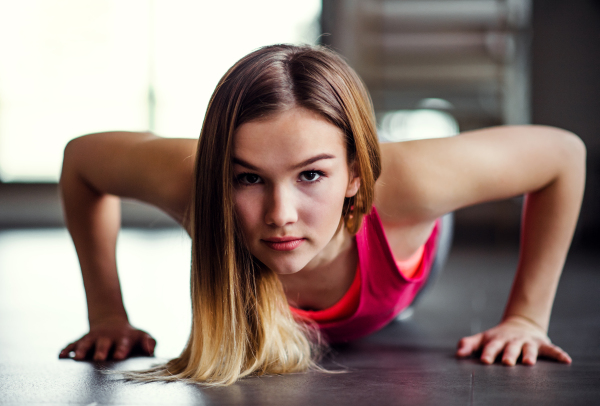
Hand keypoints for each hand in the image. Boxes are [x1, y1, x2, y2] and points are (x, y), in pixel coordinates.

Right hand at [59, 317, 155, 360]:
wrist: (112, 323)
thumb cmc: (130, 336)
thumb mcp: (143, 336)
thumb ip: (149, 342)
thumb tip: (151, 350)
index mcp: (123, 338)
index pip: (123, 344)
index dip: (121, 349)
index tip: (119, 355)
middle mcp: (107, 338)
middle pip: (103, 344)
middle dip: (101, 350)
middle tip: (99, 357)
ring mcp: (93, 338)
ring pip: (86, 343)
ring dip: (81, 349)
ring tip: (77, 357)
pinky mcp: (81, 340)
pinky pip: (72, 344)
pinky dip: (66, 349)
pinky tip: (61, 355)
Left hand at [456, 315, 571, 365]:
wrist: (519, 325)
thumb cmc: (497, 338)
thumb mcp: (482, 339)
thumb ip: (469, 344)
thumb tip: (458, 353)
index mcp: (497, 341)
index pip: (491, 347)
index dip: (488, 353)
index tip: (484, 360)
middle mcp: (512, 341)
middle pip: (510, 348)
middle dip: (508, 355)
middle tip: (507, 362)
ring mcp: (527, 343)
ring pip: (529, 349)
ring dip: (529, 355)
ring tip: (530, 362)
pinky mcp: (542, 344)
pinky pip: (552, 350)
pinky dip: (559, 354)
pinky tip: (566, 360)